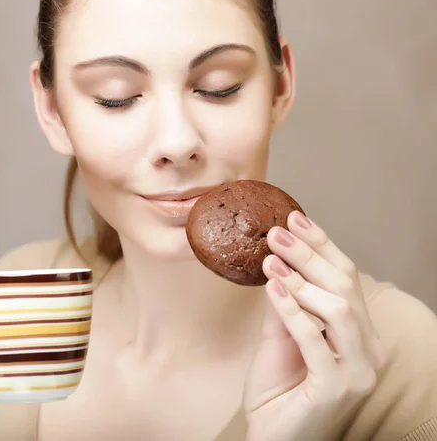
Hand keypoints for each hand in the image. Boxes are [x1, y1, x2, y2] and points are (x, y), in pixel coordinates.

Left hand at [243, 211, 385, 440]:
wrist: (272, 435)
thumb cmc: (278, 386)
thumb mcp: (279, 335)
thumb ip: (284, 303)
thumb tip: (275, 261)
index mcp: (358, 333)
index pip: (346, 278)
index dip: (322, 245)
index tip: (294, 218)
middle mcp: (367, 349)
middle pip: (345, 288)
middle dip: (310, 255)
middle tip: (276, 232)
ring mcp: (357, 371)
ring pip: (339, 311)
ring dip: (302, 281)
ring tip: (270, 261)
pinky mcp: (337, 389)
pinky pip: (316, 342)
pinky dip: (293, 312)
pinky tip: (272, 290)